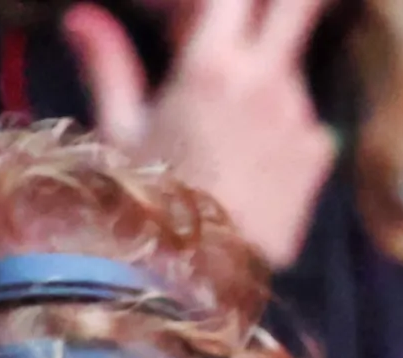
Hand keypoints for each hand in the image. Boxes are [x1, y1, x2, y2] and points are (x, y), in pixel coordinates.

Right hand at [62, 0, 339, 270]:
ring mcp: (302, 116)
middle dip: (278, 6)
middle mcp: (268, 80)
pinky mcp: (320, 154)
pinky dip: (278, 123)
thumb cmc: (149, 209)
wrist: (203, 284)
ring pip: (289, 64)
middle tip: (241, 28)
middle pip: (298, 5)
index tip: (185, 13)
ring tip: (217, 119)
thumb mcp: (120, 134)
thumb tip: (81, 16)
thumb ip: (108, 65)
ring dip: (260, 71)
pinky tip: (245, 159)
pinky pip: (303, 118)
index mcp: (213, 65)